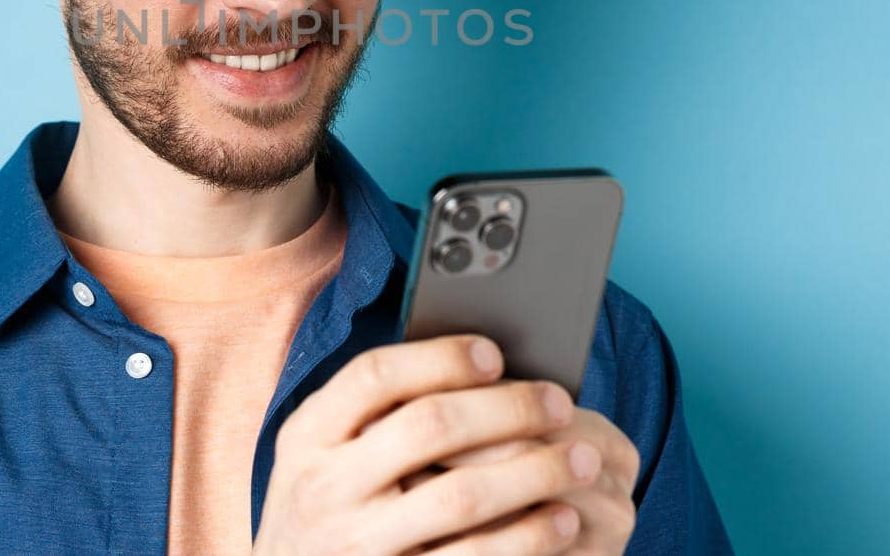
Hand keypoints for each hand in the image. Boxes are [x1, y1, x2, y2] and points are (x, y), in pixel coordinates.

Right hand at [253, 334, 638, 555]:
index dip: (440, 358)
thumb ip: (372, 409)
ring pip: (462, 497)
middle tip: (560, 402)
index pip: (374, 375)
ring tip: (583, 459)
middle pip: (429, 427)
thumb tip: (477, 361)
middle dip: (507, 409)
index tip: (495, 354)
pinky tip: (562, 520)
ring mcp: (359, 545)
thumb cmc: (326, 499)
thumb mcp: (320, 449)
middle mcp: (325, 488)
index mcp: (306, 436)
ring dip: (535, 472)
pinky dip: (527, 538)